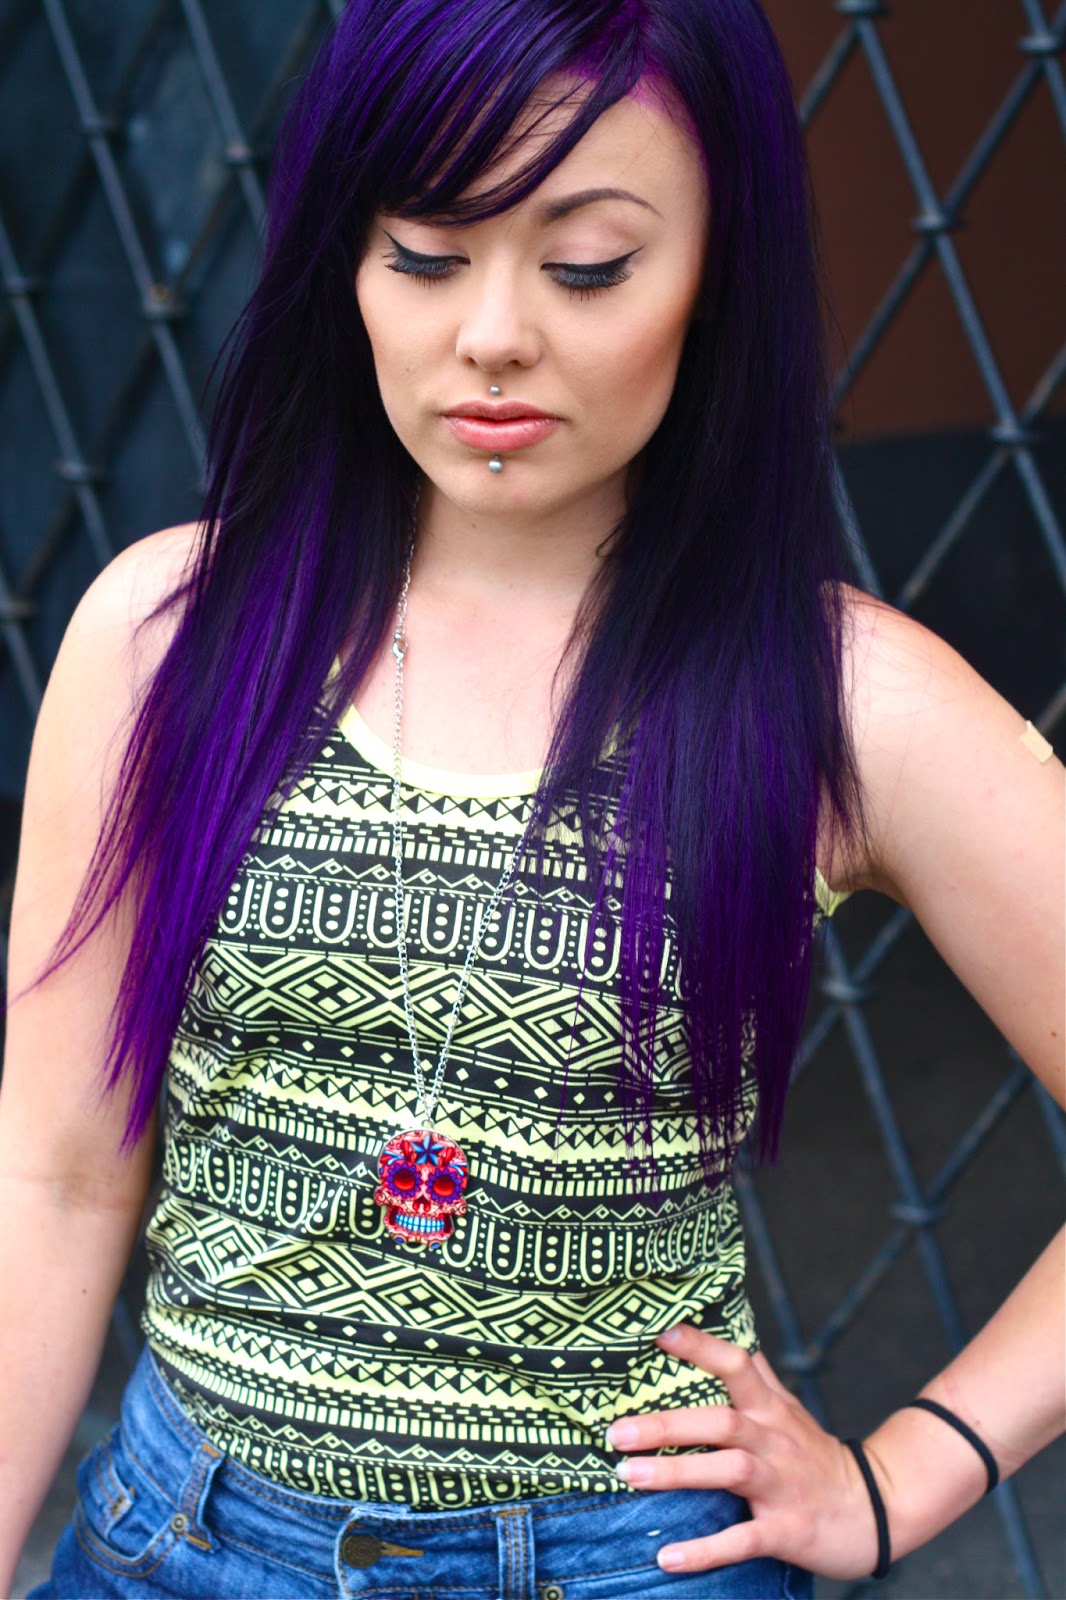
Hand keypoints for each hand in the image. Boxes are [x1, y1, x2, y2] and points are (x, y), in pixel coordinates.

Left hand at [606, 1323, 883, 1578]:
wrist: (873, 1510)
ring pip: (728, 1471)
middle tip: (616, 1431)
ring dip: (676, 1474)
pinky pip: (742, 1539)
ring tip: (627, 1475)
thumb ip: (759, 1376)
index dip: (701, 1346)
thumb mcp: (789, 1410)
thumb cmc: (816, 1456)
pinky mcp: (786, 1529)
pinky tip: (667, 1556)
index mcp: (770, 1408)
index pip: (736, 1365)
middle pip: (720, 1422)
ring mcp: (780, 1485)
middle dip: (666, 1425)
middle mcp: (773, 1440)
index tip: (659, 1331)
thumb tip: (734, 1335)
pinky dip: (705, 1549)